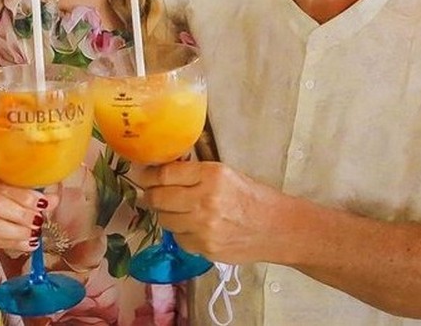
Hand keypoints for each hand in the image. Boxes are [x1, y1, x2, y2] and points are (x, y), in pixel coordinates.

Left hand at [136, 161, 279, 264]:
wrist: (277, 228)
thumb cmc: (253, 196)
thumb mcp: (226, 173)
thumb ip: (195, 173)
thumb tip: (162, 172)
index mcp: (212, 175)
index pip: (166, 173)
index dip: (149, 174)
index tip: (143, 175)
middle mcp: (204, 200)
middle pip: (158, 198)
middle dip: (150, 194)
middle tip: (149, 192)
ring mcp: (203, 228)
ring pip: (165, 220)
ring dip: (165, 214)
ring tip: (175, 209)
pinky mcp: (204, 248)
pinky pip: (179, 238)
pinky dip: (180, 232)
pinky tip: (192, 226)